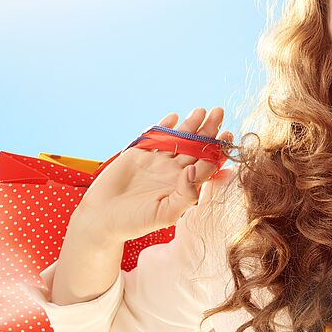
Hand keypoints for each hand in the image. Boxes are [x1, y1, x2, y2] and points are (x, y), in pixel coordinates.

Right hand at [75, 107, 233, 241]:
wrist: (103, 218)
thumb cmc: (136, 222)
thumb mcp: (166, 213)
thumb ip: (185, 195)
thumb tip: (195, 170)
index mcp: (185, 185)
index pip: (207, 164)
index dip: (218, 150)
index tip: (228, 136)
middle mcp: (174, 171)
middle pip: (196, 147)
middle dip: (209, 130)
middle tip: (219, 112)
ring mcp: (157, 161)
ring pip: (178, 139)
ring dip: (190, 124)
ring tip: (202, 110)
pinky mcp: (139, 154)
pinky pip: (154, 137)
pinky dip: (163, 126)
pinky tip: (174, 116)